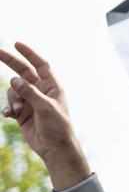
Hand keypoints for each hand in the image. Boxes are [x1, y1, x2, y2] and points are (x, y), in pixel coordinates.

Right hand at [1, 43, 90, 189]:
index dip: (30, 54)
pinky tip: (9, 115)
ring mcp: (31, 101)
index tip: (17, 44)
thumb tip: (14, 79)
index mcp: (53, 87)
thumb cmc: (57, 126)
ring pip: (13, 90)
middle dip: (11, 62)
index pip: (41, 65)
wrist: (54, 148)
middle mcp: (42, 91)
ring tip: (16, 110)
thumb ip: (30, 92)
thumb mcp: (45, 108)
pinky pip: (9, 104)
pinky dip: (7, 108)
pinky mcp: (22, 112)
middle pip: (24, 72)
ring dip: (11, 98)